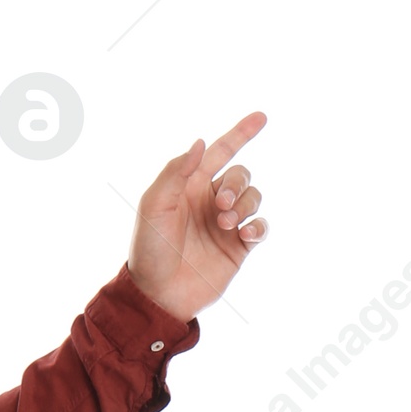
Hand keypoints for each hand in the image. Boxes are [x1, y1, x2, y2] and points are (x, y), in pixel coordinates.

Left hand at [126, 111, 269, 320]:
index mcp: (190, 186)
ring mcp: (225, 224)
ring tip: (225, 224)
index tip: (261, 117)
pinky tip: (244, 234)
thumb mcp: (154, 205)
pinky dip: (258, 226)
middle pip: (240, 175)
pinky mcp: (237, 248)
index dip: (240, 134)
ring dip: (244, 205)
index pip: (220, 152)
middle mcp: (210, 201)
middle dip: (236, 184)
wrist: (158, 294)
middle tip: (221, 207)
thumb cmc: (150, 249)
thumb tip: (201, 142)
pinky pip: (261, 226)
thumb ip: (175, 172)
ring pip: (253, 198)